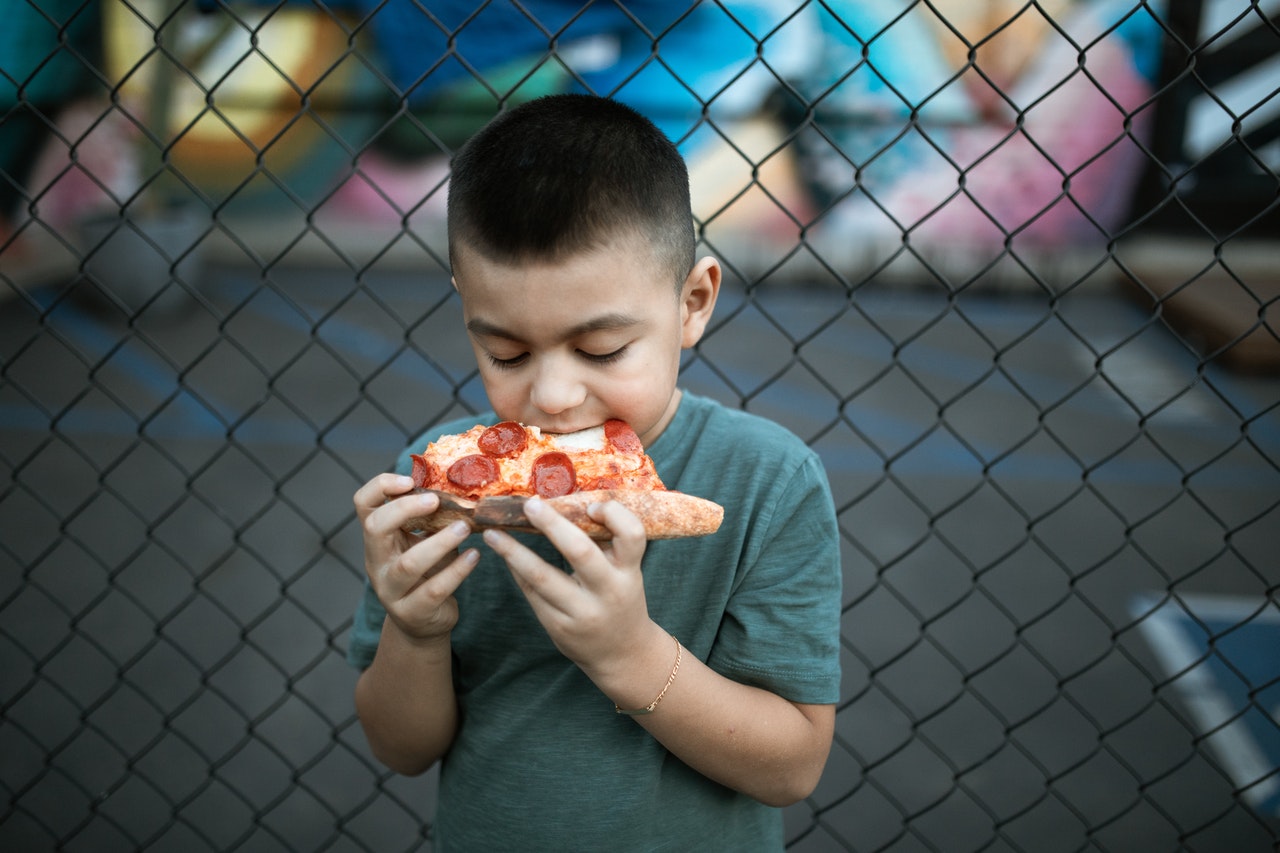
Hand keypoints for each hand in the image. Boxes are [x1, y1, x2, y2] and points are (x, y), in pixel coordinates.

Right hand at [353, 474, 478, 642]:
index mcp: (378, 538)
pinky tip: (474, 556)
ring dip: (439, 542)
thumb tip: (460, 484)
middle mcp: (377, 561)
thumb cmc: (427, 572)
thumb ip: (430, 517)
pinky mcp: (412, 612)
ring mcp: (390, 589)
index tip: (409, 480)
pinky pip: (434, 589)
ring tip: (464, 528)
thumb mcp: (422, 540)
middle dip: (404, 509)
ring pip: (408, 563)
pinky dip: (457, 571)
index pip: (363, 504)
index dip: (381, 486)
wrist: (424, 622)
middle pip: (375, 527)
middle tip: (436, 500)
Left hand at [482, 497, 660, 678]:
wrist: (622, 653)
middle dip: (552, 524)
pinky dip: (517, 571)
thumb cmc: (621, 599)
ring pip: (542, 577)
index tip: (592, 505)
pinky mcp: (558, 627)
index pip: (632, 535)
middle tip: (529, 504)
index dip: (614, 514)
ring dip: (513, 552)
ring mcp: (581, 612)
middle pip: (580, 551)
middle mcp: (608, 592)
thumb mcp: (626, 572)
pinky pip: (532, 593)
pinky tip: (505, 555)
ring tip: (491, 533)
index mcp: (629, 572)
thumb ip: (606, 543)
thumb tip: (567, 502)